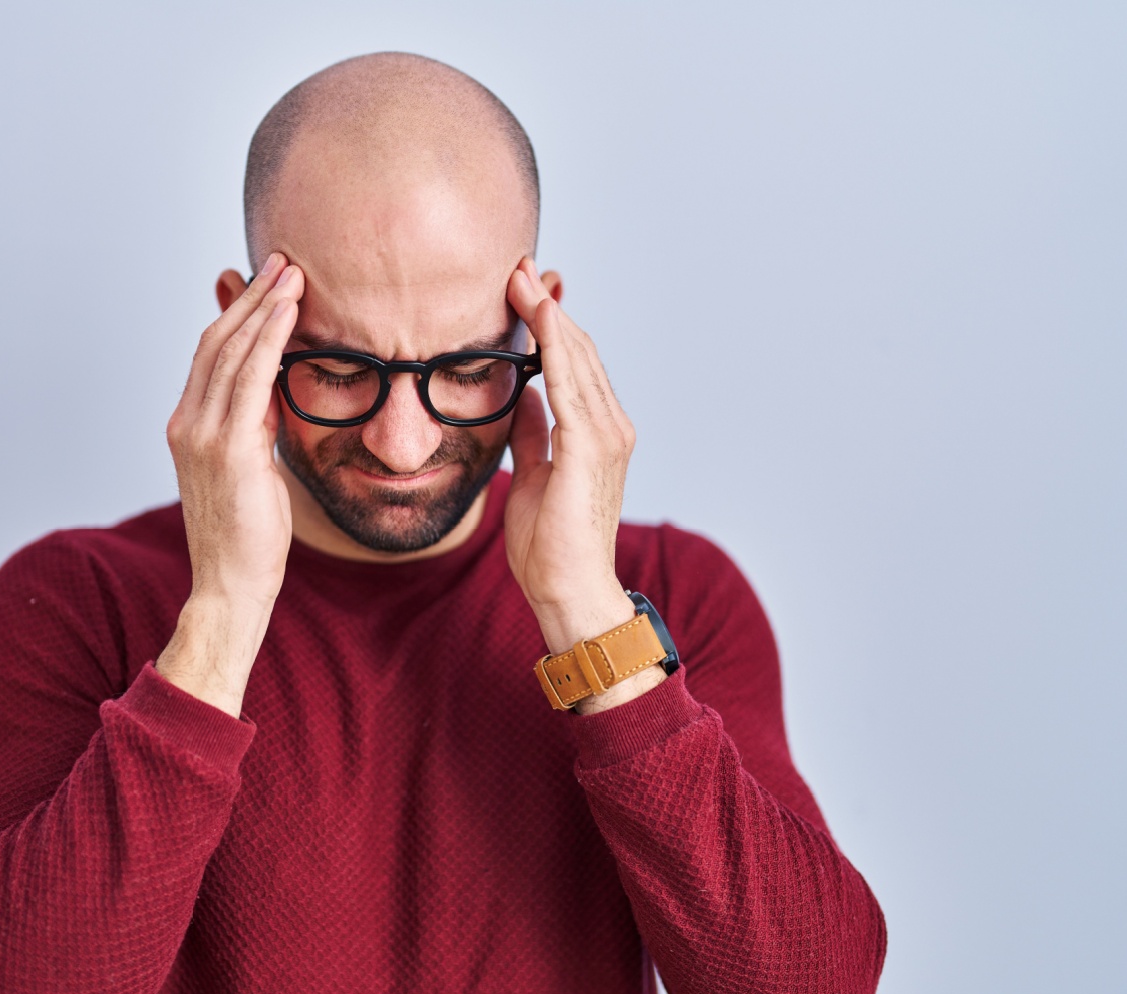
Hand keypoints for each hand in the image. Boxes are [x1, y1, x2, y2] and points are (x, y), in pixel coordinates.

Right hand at [156, 254, 304, 715]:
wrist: (231, 586)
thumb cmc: (248, 536)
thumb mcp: (253, 468)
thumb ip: (256, 426)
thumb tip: (274, 394)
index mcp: (189, 426)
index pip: (211, 353)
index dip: (238, 312)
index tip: (268, 280)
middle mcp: (187, 423)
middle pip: (216, 340)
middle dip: (252, 296)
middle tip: (284, 258)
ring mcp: (201, 434)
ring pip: (230, 350)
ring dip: (263, 306)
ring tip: (293, 271)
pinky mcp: (227, 449)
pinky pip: (250, 378)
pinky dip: (269, 339)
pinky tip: (290, 312)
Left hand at [505, 258, 663, 712]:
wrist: (569, 593)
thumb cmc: (551, 547)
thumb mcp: (532, 474)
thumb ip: (534, 434)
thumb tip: (523, 398)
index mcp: (594, 432)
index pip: (571, 363)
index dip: (547, 323)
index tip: (520, 289)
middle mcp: (609, 426)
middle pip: (577, 350)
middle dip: (547, 306)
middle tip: (517, 267)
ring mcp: (606, 435)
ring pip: (578, 359)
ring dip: (549, 315)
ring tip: (521, 278)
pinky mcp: (592, 449)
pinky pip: (572, 386)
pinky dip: (556, 348)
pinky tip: (539, 319)